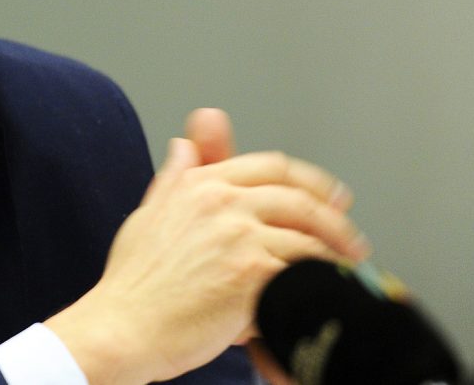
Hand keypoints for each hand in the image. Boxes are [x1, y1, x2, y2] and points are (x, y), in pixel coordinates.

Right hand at [45, 109, 367, 384]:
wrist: (124, 326)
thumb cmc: (133, 282)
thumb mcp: (149, 214)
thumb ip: (174, 178)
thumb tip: (184, 147)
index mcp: (199, 184)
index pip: (271, 167)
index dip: (309, 180)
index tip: (328, 195)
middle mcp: (221, 201)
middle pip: (299, 198)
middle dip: (333, 217)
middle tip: (349, 235)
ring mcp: (239, 236)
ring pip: (308, 236)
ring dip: (334, 253)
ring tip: (344, 269)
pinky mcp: (252, 274)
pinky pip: (303, 272)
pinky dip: (321, 281)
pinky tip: (328, 291)